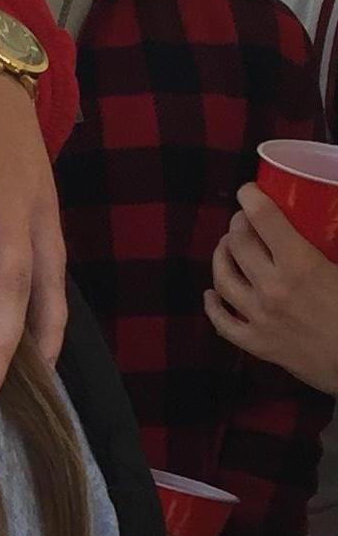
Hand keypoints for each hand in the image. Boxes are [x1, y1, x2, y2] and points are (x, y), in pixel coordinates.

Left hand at [206, 184, 337, 394]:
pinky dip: (212, 306)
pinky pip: (222, 322)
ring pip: (223, 278)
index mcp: (301, 265)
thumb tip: (328, 228)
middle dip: (238, 226)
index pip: (264, 219)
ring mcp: (260, 317)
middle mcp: (272, 287)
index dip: (251, 198)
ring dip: (221, 256)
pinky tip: (210, 295)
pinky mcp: (257, 344)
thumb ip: (334, 247)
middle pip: (239, 244)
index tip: (249, 192)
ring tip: (226, 247)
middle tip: (244, 223)